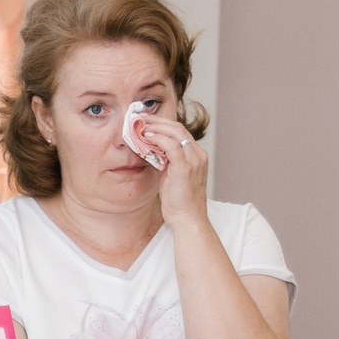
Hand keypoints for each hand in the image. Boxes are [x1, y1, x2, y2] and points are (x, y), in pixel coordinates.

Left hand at [141, 113, 209, 229]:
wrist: (188, 219)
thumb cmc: (179, 202)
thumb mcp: (171, 177)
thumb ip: (165, 162)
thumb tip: (150, 151)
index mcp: (197, 156)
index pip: (180, 133)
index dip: (163, 125)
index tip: (147, 122)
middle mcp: (198, 155)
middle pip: (178, 128)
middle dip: (158, 121)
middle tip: (140, 119)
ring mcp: (194, 160)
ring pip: (176, 133)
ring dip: (156, 127)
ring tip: (140, 126)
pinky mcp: (186, 168)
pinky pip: (172, 146)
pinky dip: (159, 138)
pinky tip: (147, 137)